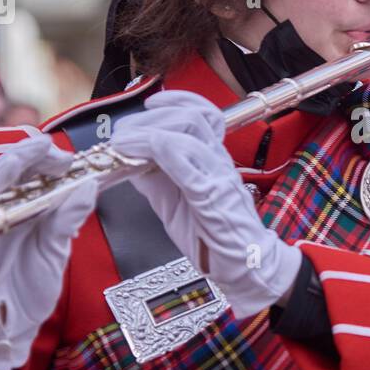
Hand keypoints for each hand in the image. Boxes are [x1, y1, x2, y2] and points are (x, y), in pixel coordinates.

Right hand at [0, 129, 97, 369]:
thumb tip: (88, 187)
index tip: (66, 158)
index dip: (45, 159)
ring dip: (1, 175)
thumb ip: (67, 220)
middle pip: (7, 174)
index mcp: (26, 211)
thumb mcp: (56, 252)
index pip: (32, 173)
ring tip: (19, 162)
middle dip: (25, 156)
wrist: (11, 327)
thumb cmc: (31, 287)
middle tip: (48, 150)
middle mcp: (3, 214)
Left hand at [110, 90, 302, 317]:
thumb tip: (127, 161)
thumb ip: (155, 181)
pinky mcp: (212, 196)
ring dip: (148, 131)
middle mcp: (219, 161)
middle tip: (121, 132)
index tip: (147, 106)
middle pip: (191, 116)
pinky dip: (156, 152)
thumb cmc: (215, 238)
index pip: (202, 113)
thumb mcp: (176, 203)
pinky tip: (135, 159)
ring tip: (123, 143)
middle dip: (149, 118)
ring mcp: (218, 176)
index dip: (173, 102)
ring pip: (189, 130)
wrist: (247, 267)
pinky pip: (186, 162)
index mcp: (214, 159)